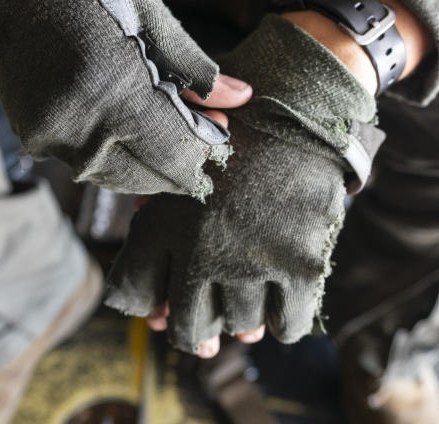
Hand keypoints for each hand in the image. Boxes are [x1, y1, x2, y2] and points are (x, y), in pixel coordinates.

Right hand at [0, 0, 249, 197]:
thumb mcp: (147, 14)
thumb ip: (193, 65)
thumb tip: (241, 97)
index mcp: (113, 83)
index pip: (176, 147)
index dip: (206, 147)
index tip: (221, 129)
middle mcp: (80, 122)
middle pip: (152, 173)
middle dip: (184, 159)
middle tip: (201, 129)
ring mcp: (54, 138)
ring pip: (122, 178)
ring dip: (153, 163)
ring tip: (169, 127)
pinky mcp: (37, 142)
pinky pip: (92, 166)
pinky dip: (120, 157)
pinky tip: (131, 129)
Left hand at [106, 15, 384, 354]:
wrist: (296, 105)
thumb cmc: (229, 127)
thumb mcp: (174, 166)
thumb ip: (155, 211)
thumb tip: (149, 264)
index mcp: (163, 223)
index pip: (138, 295)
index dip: (152, 313)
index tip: (165, 316)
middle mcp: (202, 254)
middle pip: (190, 327)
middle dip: (198, 333)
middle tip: (208, 333)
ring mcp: (251, 264)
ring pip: (240, 325)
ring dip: (241, 325)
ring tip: (246, 319)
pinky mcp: (300, 267)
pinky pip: (288, 323)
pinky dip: (281, 324)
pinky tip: (278, 314)